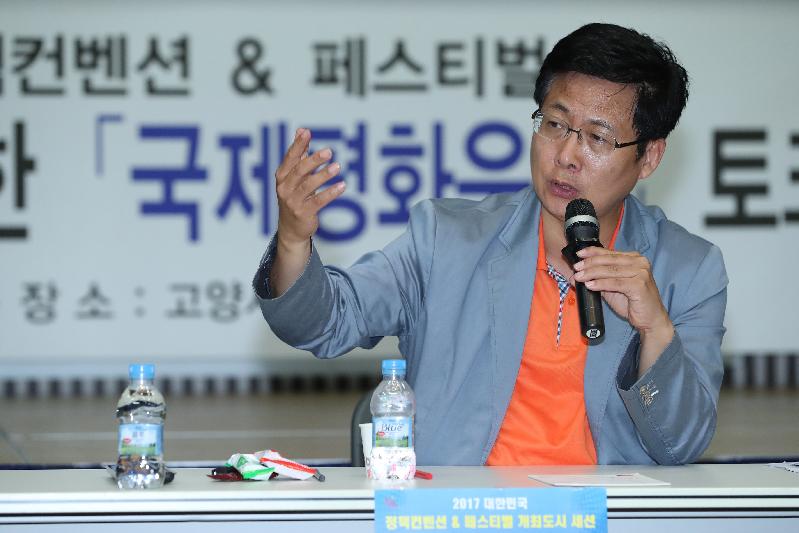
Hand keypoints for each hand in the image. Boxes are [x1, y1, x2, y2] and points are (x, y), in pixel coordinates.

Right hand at [275, 128, 344, 249]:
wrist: (291, 228)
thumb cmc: (294, 197)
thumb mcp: (293, 176)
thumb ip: (299, 154)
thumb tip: (302, 130)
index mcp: (282, 176)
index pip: (290, 158)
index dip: (298, 145)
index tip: (307, 132)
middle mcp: (284, 188)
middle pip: (299, 171)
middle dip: (314, 160)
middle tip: (329, 151)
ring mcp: (293, 202)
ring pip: (308, 185)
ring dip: (324, 175)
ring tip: (338, 166)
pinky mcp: (303, 213)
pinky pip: (319, 201)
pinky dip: (331, 193)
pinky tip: (342, 186)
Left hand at [573, 247, 673, 373]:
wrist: (650, 319)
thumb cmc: (633, 302)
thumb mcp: (613, 286)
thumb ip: (600, 277)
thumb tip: (579, 272)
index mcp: (634, 259)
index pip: (610, 252)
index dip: (593, 252)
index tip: (579, 254)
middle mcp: (640, 262)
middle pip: (609, 260)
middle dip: (590, 263)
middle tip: (576, 267)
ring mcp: (641, 273)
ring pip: (610, 270)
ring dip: (592, 273)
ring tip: (579, 276)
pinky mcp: (640, 285)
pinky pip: (615, 283)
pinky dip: (601, 284)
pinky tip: (590, 285)